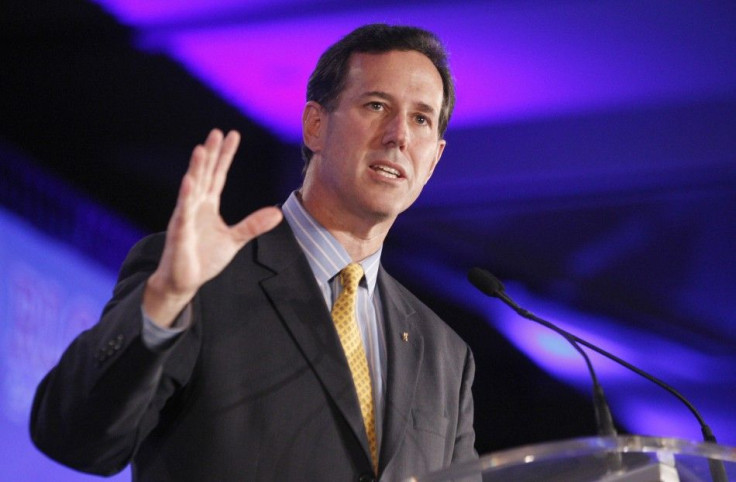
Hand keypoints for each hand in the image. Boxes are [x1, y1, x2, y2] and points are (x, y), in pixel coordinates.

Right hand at [143, 129, 282, 326]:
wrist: (183, 281)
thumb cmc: (203, 258)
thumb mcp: (234, 240)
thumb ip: (253, 225)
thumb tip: (277, 213)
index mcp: (208, 205)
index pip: (218, 175)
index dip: (225, 156)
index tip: (232, 135)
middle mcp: (195, 206)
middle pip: (204, 174)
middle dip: (211, 154)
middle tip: (216, 132)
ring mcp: (185, 217)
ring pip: (191, 188)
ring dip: (196, 169)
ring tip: (201, 149)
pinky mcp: (179, 232)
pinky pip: (183, 212)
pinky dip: (185, 197)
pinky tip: (188, 181)